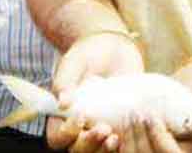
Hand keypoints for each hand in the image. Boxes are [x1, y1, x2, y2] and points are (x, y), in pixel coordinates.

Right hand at [46, 32, 143, 150]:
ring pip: (98, 152)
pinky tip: (133, 134)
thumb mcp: (74, 62)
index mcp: (62, 118)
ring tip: (115, 136)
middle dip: (89, 144)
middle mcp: (80, 129)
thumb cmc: (88, 55)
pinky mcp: (121, 129)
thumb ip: (65, 80)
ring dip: (105, 150)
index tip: (81, 117)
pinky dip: (126, 145)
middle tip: (104, 129)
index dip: (66, 134)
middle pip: (78, 151)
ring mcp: (101, 130)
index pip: (57, 138)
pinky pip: (121, 146)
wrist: (114, 49)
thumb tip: (62, 102)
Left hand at [117, 62, 191, 152]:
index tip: (151, 116)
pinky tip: (109, 133)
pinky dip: (115, 146)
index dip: (158, 139)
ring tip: (123, 118)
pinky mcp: (140, 147)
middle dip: (138, 138)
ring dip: (125, 141)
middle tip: (134, 113)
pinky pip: (125, 151)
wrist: (191, 92)